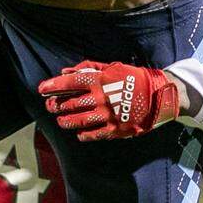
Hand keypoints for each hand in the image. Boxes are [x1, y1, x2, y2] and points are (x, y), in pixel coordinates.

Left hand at [39, 61, 181, 140]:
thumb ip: (89, 68)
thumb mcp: (113, 67)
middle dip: (56, 106)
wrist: (161, 95)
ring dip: (66, 121)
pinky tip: (79, 134)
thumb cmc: (135, 78)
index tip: (41, 89)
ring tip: (61, 120)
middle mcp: (101, 98)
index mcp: (100, 80)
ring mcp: (108, 115)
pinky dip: (83, 135)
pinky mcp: (115, 129)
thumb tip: (66, 72)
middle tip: (51, 106)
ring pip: (78, 121)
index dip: (52, 86)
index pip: (69, 83)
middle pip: (70, 104)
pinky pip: (93, 134)